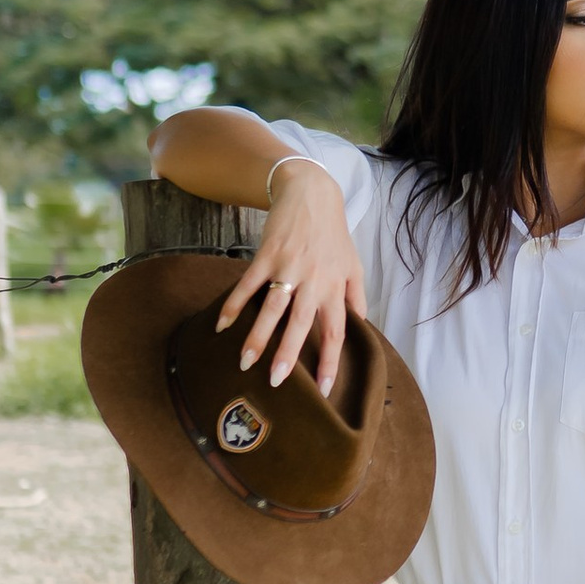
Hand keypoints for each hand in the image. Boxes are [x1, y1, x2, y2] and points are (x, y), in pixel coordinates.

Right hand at [221, 160, 364, 392]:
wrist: (311, 194)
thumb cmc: (333, 235)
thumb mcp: (353, 265)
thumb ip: (357, 297)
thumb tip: (362, 326)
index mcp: (335, 288)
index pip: (336, 333)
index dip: (329, 362)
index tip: (323, 389)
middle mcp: (313, 281)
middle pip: (300, 324)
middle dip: (287, 355)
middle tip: (275, 382)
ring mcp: (287, 268)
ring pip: (272, 308)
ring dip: (257, 337)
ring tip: (245, 361)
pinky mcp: (266, 256)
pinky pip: (248, 285)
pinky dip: (233, 305)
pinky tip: (222, 326)